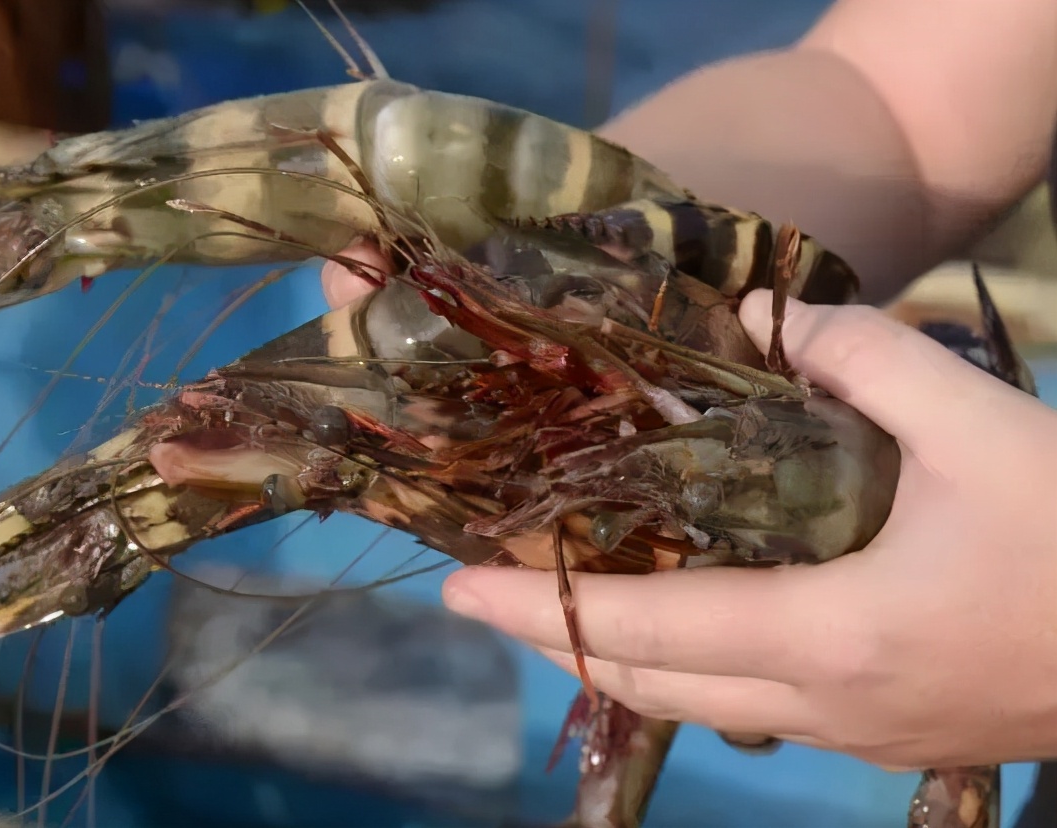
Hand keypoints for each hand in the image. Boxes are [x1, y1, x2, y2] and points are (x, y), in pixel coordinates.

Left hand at [440, 291, 1056, 770]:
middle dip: (555, 640)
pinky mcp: (886, 734)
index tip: (458, 587)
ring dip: (618, 658)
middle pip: (645, 684)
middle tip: (492, 589)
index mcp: (827, 634)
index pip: (640, 628)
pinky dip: (688, 669)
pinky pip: (749, 708)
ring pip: (695, 706)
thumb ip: (865, 358)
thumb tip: (766, 310)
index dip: (538, 606)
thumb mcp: (981, 428)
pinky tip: (684, 620)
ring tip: (566, 601)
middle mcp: (819, 701)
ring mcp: (852, 732)